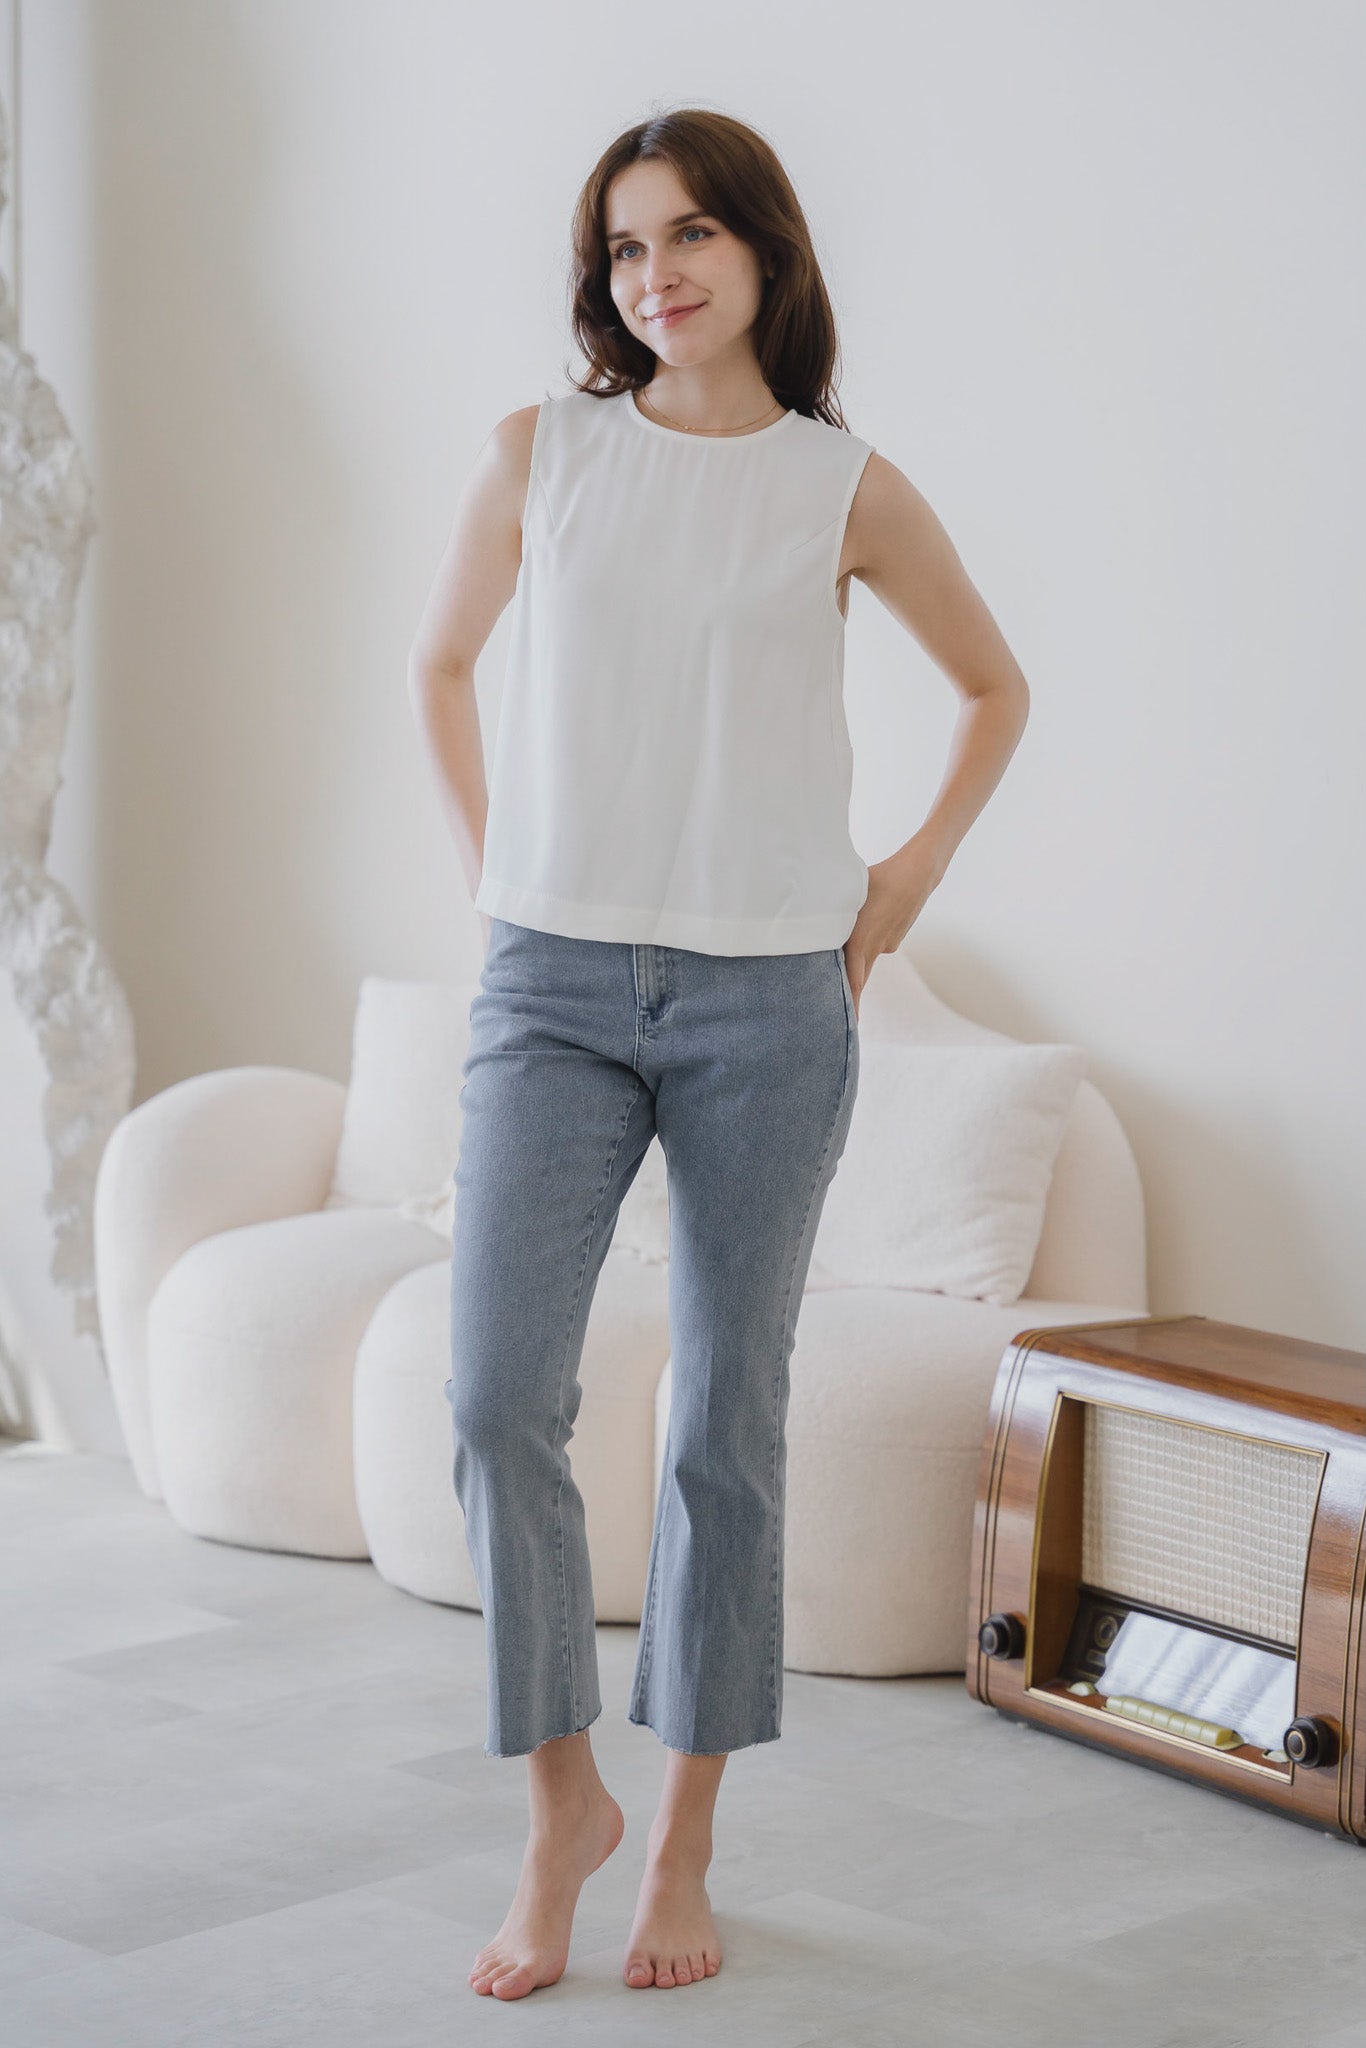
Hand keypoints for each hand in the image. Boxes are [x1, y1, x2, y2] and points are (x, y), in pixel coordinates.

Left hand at [841, 837, 945, 1019]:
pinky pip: (877, 946)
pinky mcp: (894, 939)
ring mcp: (887, 945)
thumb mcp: (850, 892)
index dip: (850, 1001)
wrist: (917, 875)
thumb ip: (833, 911)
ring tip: (848, 960)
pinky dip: (869, 943)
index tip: (850, 1022)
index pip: (853, 979)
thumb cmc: (879, 878)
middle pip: (859, 979)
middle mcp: (874, 947)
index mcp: (860, 939)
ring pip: (866, 959)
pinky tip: (871, 922)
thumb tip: (813, 919)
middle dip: (851, 999)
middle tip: (846, 1022)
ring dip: (856, 965)